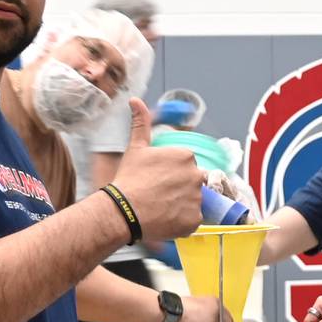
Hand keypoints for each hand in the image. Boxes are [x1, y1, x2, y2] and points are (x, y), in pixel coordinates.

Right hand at [112, 99, 203, 240]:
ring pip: (193, 202)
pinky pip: (192, 220)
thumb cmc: (129, 179)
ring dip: (181, 205)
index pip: (186, 166)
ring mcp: (197, 198)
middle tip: (160, 196)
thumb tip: (135, 100)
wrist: (124, 210)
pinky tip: (165, 219)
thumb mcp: (135, 148)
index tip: (159, 181)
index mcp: (186, 156)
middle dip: (180, 189)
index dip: (172, 175)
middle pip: (193, 183)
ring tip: (160, 208)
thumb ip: (141, 123)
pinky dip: (182, 221)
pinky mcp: (195, 219)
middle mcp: (196, 175)